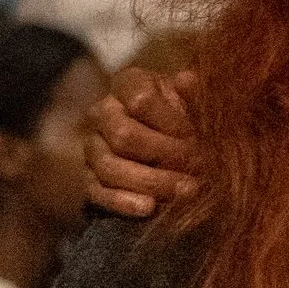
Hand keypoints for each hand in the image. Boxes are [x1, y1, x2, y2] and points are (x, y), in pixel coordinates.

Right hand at [84, 67, 199, 217]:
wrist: (184, 153)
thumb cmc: (192, 120)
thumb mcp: (198, 105)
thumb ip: (194, 95)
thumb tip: (186, 79)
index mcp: (129, 84)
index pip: (139, 98)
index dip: (169, 120)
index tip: (195, 136)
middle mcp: (104, 111)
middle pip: (122, 135)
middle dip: (163, 154)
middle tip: (198, 167)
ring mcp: (93, 146)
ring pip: (109, 166)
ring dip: (151, 181)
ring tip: (186, 191)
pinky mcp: (90, 179)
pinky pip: (96, 192)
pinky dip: (123, 202)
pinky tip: (149, 208)